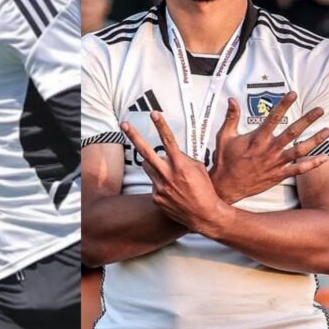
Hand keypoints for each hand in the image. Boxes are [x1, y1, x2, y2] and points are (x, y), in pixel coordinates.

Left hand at [121, 113, 228, 236]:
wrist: (204, 215)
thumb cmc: (205, 189)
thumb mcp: (198, 168)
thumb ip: (183, 158)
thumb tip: (172, 152)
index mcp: (180, 165)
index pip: (168, 141)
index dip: (160, 125)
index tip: (153, 114)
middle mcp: (167, 175)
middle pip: (145, 151)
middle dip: (134, 136)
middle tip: (123, 124)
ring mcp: (159, 187)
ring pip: (148, 167)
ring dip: (154, 164)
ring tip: (168, 172)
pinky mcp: (156, 198)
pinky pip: (153, 183)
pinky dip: (161, 183)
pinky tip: (173, 191)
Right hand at [209, 93, 328, 203]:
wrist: (226, 186)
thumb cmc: (224, 161)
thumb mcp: (224, 136)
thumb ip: (231, 117)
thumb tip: (232, 100)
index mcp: (257, 138)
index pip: (273, 117)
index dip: (284, 104)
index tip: (293, 94)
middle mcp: (269, 150)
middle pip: (292, 132)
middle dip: (307, 120)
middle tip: (319, 110)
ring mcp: (275, 163)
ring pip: (300, 150)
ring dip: (315, 140)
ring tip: (327, 131)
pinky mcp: (278, 175)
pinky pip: (299, 170)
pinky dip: (312, 164)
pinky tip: (324, 158)